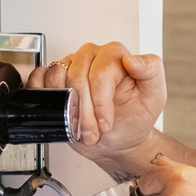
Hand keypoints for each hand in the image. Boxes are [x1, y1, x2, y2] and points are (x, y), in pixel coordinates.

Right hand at [41, 41, 166, 172]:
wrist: (119, 140)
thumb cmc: (135, 118)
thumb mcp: (154, 97)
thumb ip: (152, 72)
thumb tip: (133, 59)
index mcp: (116, 55)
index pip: (101, 73)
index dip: (101, 102)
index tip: (107, 122)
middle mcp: (92, 56)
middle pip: (77, 77)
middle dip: (85, 111)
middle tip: (94, 130)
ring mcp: (71, 65)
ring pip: (58, 79)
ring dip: (67, 109)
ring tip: (82, 125)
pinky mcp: (55, 78)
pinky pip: (40, 77)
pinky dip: (46, 98)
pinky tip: (62, 112)